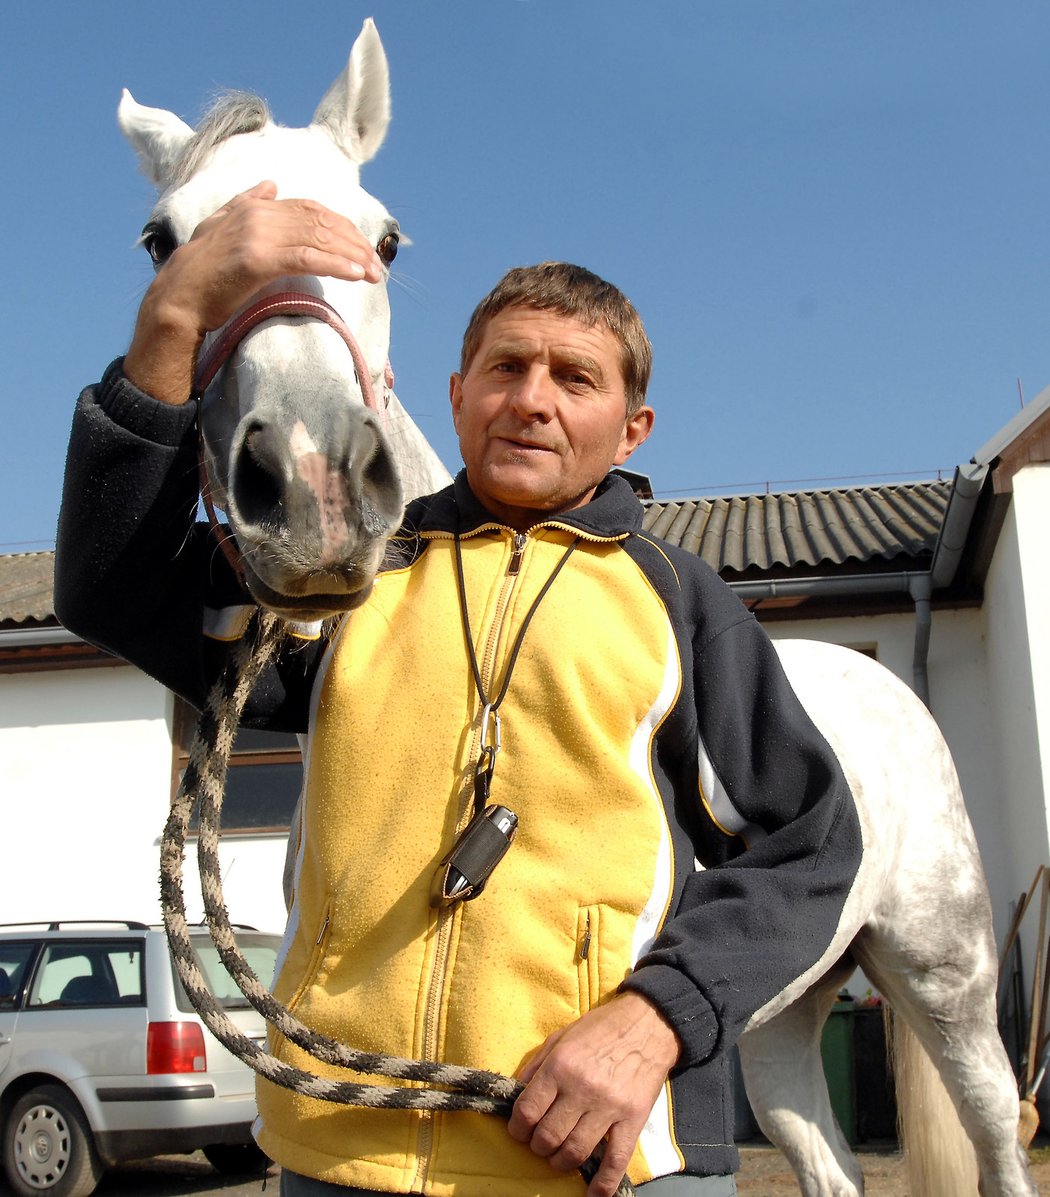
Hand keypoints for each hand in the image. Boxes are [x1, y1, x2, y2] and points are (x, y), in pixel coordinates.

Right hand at [123, 181, 385, 403]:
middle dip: (354, 243)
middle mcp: (260, 214)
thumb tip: (270, 185)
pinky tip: (355, 275)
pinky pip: (307, 258)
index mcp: (256, 206)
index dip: (342, 227)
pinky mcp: (259, 259)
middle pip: (322, 223)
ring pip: (319, 239)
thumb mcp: (222, 226)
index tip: (361, 247)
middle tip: (375, 265)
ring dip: (352, 257)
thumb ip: (247, 203)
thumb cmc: (202, 270)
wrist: (179, 295)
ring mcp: (259, 234)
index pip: (312, 209)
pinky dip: (336, 265)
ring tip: (373, 274)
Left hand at [507, 991, 680, 1196]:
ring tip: (559, 1157)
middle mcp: (581, 1089)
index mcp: (560, 1066)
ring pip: (575, 1152)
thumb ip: (536, 1067)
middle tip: (540, 1143)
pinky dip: (602, 1184)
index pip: (527, 1112)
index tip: (519, 1131)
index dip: (517, 1129)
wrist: (647, 1024)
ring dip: (561, 1162)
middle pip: (548, 1137)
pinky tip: (592, 1194)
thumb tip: (516, 1095)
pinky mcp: (632, 1119)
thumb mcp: (560, 1038)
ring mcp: (608, 1107)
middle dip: (538, 1147)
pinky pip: (615, 1160)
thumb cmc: (599, 1029)